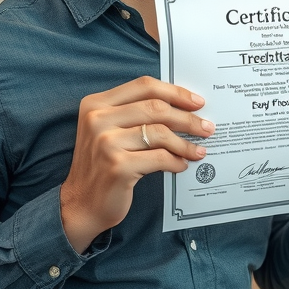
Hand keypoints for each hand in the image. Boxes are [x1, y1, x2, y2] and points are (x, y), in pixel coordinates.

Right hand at [59, 77, 214, 250]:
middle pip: (156, 107)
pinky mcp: (117, 166)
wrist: (82, 203)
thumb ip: (137, 114)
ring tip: (198, 150)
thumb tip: (184, 108)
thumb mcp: (110, 130)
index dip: (175, 92)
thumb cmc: (103, 164)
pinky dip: (175, 161)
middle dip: (187, 118)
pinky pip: (158, 158)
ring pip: (160, 133)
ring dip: (185, 143)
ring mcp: (105, 142)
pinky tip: (181, 165)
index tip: (197, 102)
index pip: (144, 86)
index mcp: (96, 103)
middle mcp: (98, 119)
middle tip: (206, 128)